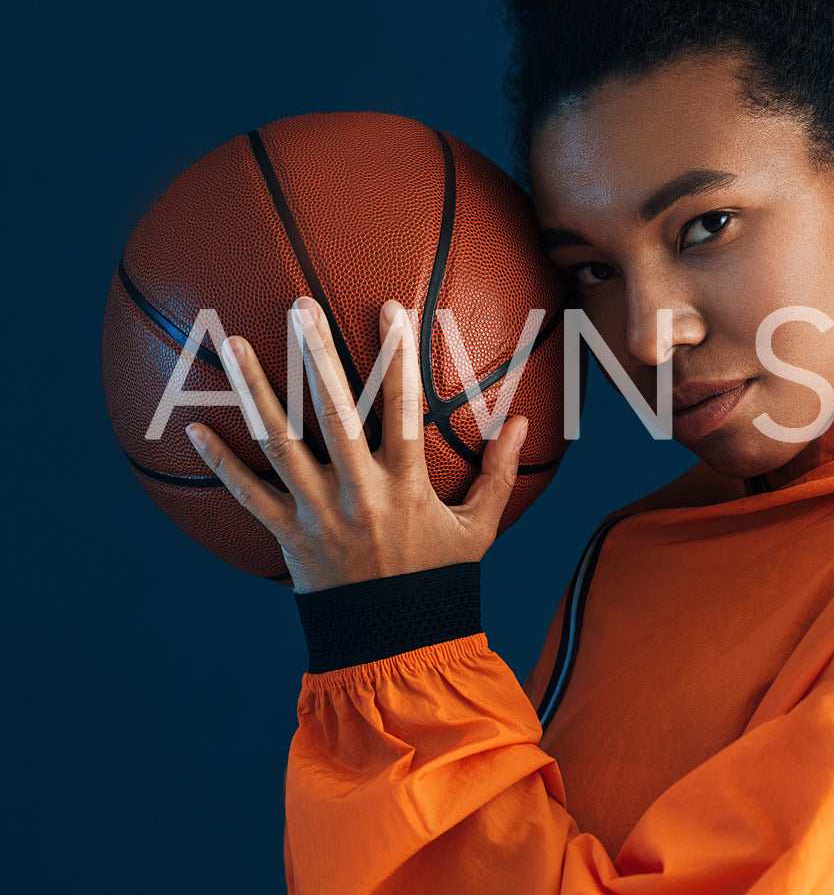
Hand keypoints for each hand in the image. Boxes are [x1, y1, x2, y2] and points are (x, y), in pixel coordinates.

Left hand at [185, 295, 528, 592]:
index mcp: (407, 486)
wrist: (394, 641)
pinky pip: (248, 494)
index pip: (406, 411)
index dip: (399, 359)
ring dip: (257, 390)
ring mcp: (318, 514)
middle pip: (334, 415)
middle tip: (301, 307)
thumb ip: (500, 473)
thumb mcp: (481, 527)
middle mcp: (360, 494)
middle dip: (318, 358)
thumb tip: (525, 422)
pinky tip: (193, 426)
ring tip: (236, 341)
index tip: (391, 309)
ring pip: (281, 443)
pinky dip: (221, 462)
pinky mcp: (287, 535)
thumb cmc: (439, 578)